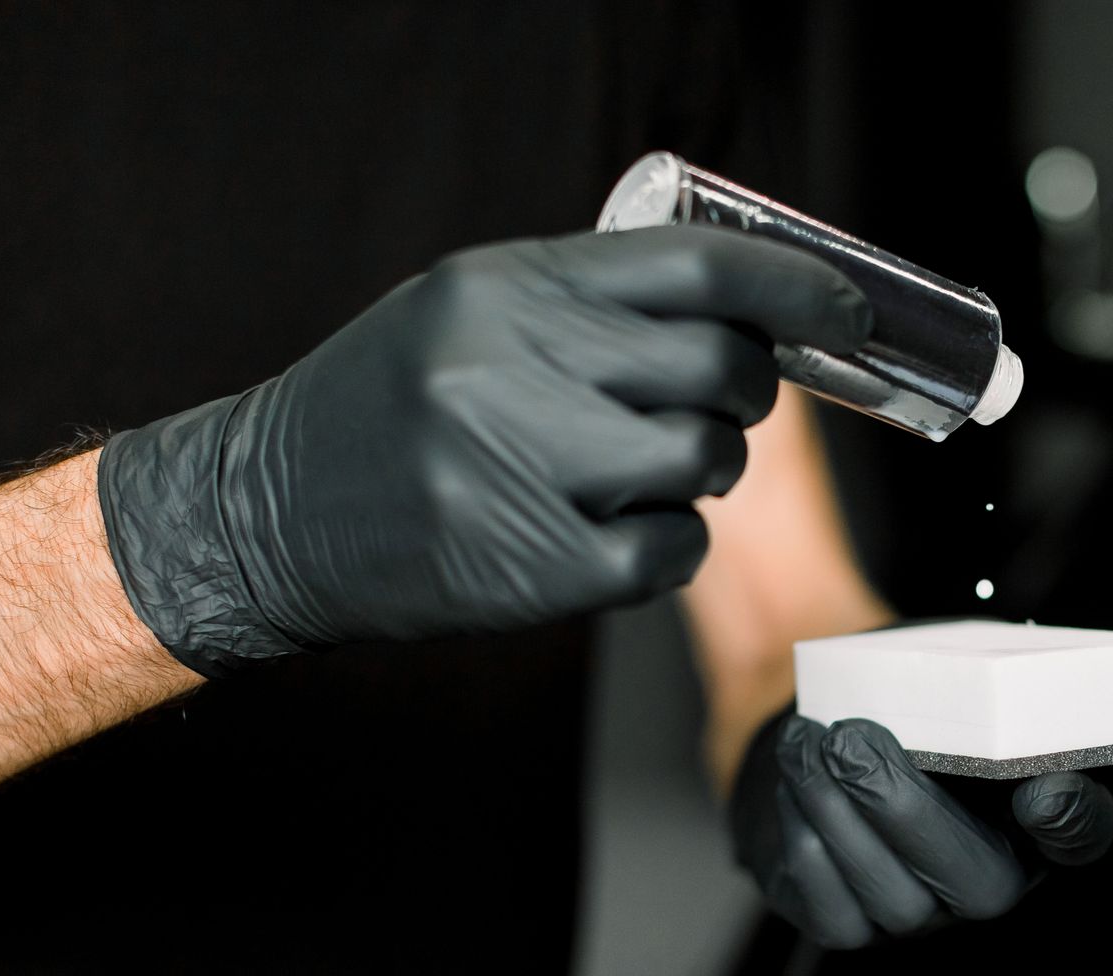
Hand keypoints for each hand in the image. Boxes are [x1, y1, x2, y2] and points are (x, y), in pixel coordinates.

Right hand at [97, 226, 871, 676]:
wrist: (268, 514)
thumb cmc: (385, 406)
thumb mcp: (468, 310)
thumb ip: (591, 300)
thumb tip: (742, 310)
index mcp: (508, 288)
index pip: (700, 270)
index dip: (795, 289)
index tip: (844, 310)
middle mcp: (518, 367)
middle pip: (723, 367)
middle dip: (744, 389)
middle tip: (717, 402)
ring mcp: (527, 471)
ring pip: (707, 460)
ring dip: (702, 470)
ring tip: (636, 473)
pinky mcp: (537, 568)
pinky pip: (674, 550)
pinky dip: (667, 546)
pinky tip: (611, 534)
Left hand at [730, 711, 1112, 948]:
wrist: (819, 734)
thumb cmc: (896, 700)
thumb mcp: (941, 678)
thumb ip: (975, 685)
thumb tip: (988, 678)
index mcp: (1034, 816)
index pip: (1083, 833)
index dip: (1072, 821)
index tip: (1041, 791)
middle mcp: (989, 881)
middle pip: (980, 884)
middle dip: (904, 808)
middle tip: (850, 738)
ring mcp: (922, 916)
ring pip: (893, 896)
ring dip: (836, 811)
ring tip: (805, 741)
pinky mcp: (851, 926)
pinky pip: (831, 907)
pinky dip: (806, 836)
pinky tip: (795, 778)